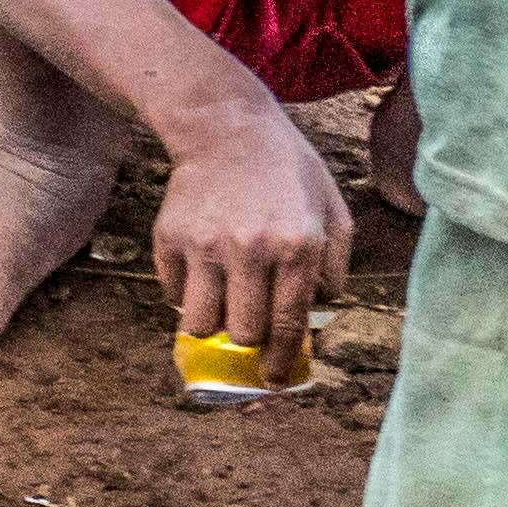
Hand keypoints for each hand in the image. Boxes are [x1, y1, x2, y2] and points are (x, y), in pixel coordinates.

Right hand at [153, 97, 353, 357]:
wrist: (226, 126)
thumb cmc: (287, 169)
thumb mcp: (332, 208)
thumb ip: (337, 264)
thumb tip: (320, 311)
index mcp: (298, 246)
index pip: (289, 324)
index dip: (282, 362)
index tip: (274, 380)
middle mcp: (252, 249)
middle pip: (243, 334)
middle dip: (249, 340)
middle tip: (251, 329)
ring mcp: (206, 244)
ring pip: (200, 325)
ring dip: (213, 325)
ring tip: (223, 307)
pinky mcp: (170, 238)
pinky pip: (172, 295)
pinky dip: (184, 296)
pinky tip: (200, 275)